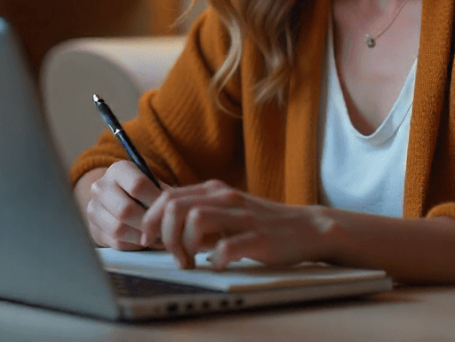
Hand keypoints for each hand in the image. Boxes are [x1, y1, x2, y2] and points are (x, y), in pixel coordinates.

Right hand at [84, 160, 168, 249]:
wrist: (115, 202)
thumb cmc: (141, 193)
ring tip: (155, 235)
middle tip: (163, 228)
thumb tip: (172, 209)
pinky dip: (133, 244)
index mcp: (118, 170)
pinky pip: (116, 242)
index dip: (155, 200)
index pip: (137, 185)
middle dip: (147, 222)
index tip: (167, 210)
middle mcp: (100, 187)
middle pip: (125, 210)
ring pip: (119, 229)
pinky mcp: (94, 229)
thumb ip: (162, 194)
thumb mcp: (151, 185)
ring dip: (140, 236)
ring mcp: (93, 209)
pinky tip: (142, 240)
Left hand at [140, 179, 333, 270]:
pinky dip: (215, 259)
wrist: (306, 227)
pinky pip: (226, 247)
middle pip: (175, 206)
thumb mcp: (226, 211)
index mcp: (214, 190)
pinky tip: (218, 264)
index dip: (151, 219)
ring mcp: (242, 216)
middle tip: (173, 256)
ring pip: (195, 220)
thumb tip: (164, 228)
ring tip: (192, 262)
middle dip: (164, 234)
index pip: (168, 196)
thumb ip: (198, 213)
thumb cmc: (261, 223)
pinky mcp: (258, 237)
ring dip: (185, 246)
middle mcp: (225, 197)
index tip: (148, 239)